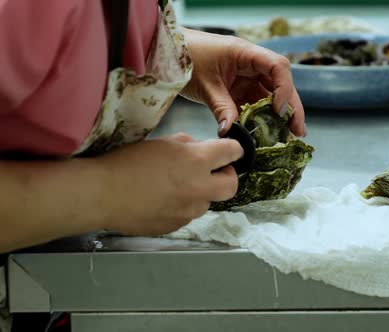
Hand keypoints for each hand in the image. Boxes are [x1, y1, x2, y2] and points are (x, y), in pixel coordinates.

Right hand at [96, 133, 242, 235]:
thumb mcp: (161, 143)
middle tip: (213, 172)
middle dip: (227, 177)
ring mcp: (189, 211)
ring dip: (199, 193)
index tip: (229, 151)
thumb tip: (199, 150)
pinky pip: (187, 215)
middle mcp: (199, 188)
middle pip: (232, 185)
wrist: (102, 194)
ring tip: (174, 186)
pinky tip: (160, 201)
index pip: (232, 152)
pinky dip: (181, 206)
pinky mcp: (176, 226)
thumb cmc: (127, 162)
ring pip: (206, 202)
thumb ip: (187, 145)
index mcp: (197, 161)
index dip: (233, 149)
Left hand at [180, 29, 306, 137]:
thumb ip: (221, 107)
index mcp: (246, 54)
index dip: (284, 89)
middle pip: (281, 84)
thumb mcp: (204, 85)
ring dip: (279, 115)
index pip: (277, 67)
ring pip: (270, 96)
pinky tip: (267, 134)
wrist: (167, 53)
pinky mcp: (238, 89)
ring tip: (289, 135)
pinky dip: (261, 118)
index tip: (278, 111)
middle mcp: (251, 64)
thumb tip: (230, 133)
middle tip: (298, 131)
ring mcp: (246, 77)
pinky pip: (255, 103)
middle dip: (291, 107)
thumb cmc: (185, 58)